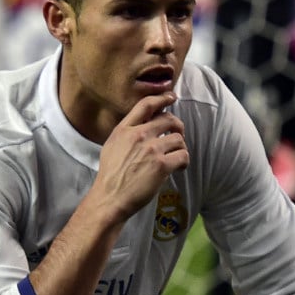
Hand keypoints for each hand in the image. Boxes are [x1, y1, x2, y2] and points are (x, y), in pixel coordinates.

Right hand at [93, 92, 189, 220]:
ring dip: (180, 147)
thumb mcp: (112, 145)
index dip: (162, 98)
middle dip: (178, 126)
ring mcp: (151, 149)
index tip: (171, 97)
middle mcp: (138, 135)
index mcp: (124, 129)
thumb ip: (127, 132)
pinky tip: (178, 167)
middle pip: (168, 119)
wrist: (110, 197)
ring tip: (176, 157)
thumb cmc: (111, 176)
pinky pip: (183, 155)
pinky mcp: (161, 165)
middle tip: (178, 135)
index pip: (146, 105)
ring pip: (178, 138)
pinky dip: (184, 161)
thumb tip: (144, 124)